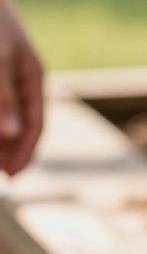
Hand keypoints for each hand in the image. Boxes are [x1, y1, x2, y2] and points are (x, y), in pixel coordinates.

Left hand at [0, 5, 42, 175]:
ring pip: (4, 116)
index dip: (25, 152)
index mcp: (32, 79)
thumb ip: (2, 98)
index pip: (35, 125)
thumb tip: (11, 134)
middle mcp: (19, 81)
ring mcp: (4, 77)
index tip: (12, 176)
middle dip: (8, 150)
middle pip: (18, 125)